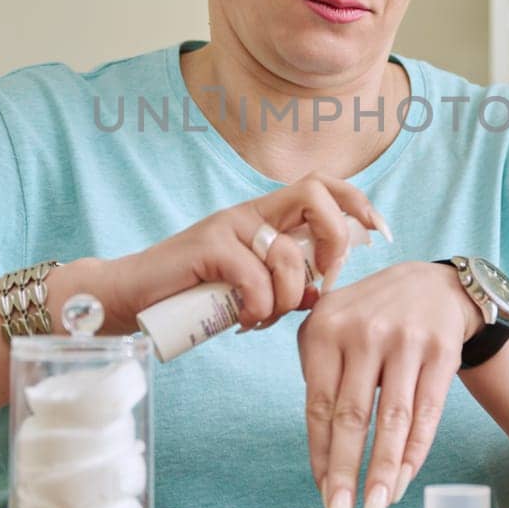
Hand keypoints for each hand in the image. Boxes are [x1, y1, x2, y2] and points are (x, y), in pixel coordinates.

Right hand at [100, 172, 386, 332]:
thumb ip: (283, 285)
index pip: (323, 187)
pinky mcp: (208, 245)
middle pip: (316, 195)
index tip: (380, 233)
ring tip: (263, 318)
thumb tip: (319, 293)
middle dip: (335, 242)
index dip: (359, 203)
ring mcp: (229, 225)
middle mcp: (251, 212)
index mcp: (265, 217)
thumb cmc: (190, 296)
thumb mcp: (247, 291)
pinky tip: (242, 320)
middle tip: (322, 284)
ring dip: (288, 296)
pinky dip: (258, 306)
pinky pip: (254, 276)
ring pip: (288, 251)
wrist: (128, 297)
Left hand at [296, 261, 483, 507]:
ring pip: (392, 420)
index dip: (320, 455)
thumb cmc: (371, 316)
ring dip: (383, 473)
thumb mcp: (333, 325)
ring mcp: (405, 341)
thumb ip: (318, 374)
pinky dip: (415, 451)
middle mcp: (364, 332)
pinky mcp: (441, 351)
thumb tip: (321, 452)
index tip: (322, 495)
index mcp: (325, 328)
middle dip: (345, 474)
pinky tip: (404, 480)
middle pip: (352, 417)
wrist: (433, 284)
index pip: (319, 405)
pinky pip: (427, 413)